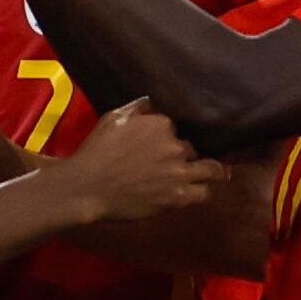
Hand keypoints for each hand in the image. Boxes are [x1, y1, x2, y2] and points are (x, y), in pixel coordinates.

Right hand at [58, 98, 228, 221]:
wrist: (87, 187)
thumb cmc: (96, 151)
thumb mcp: (113, 118)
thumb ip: (138, 108)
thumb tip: (153, 102)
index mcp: (162, 124)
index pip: (179, 127)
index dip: (173, 136)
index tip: (165, 143)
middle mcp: (175, 146)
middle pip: (193, 148)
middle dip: (187, 154)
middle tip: (178, 162)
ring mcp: (179, 172)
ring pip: (211, 169)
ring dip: (210, 170)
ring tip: (214, 173)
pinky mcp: (178, 197)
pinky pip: (203, 193)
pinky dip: (201, 190)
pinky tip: (196, 189)